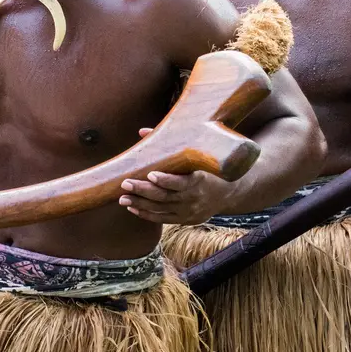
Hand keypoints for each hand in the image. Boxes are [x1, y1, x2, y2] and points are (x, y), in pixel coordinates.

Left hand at [118, 127, 234, 222]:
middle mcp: (193, 197)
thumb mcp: (196, 156)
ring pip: (161, 209)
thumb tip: (142, 132)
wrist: (228, 193)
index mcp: (199, 180)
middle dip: (143, 191)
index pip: (180, 182)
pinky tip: (133, 207)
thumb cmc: (207, 168)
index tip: (150, 174)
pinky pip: (163, 219)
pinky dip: (146, 214)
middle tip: (125, 184)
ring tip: (122, 198)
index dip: (165, 180)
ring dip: (140, 203)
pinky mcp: (185, 219)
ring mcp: (189, 211)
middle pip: (165, 196)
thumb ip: (169, 144)